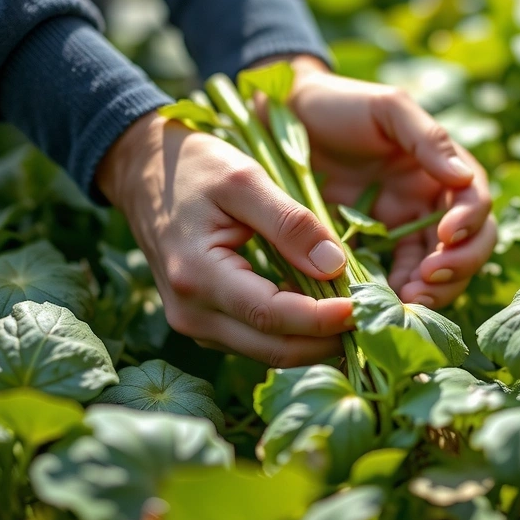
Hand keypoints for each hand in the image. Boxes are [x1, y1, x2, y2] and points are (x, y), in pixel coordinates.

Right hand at [96, 112, 352, 366]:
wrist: (143, 173)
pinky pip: (257, 341)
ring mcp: (195, 324)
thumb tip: (335, 265)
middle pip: (274, 349)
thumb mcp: (244, 180)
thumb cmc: (194, 167)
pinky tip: (325, 312)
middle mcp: (191, 314)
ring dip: (315, 342)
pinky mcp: (205, 323)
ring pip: (268, 352)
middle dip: (328, 341)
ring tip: (360, 318)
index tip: (365, 307)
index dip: (322, 319)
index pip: (272, 316)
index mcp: (198, 276)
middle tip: (376, 322)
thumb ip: (290, 223)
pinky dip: (295, 333)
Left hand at [282, 55, 495, 308]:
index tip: (445, 236)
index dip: (470, 224)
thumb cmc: (340, 104)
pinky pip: (392, 278)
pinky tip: (382, 304)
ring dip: (430, 291)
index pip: (476, 204)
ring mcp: (400, 230)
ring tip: (408, 303)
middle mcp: (429, 204)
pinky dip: (394, 294)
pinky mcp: (368, 250)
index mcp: (442, 171)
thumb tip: (464, 178)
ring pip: (435, 271)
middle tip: (428, 282)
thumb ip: (427, 138)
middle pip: (467, 246)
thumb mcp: (387, 108)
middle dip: (456, 268)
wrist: (285, 117)